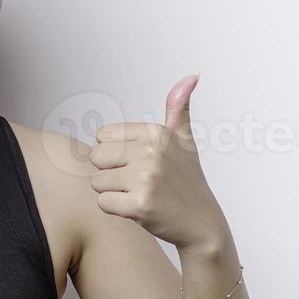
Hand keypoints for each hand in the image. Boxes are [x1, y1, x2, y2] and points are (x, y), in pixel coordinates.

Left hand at [88, 74, 228, 250]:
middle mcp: (152, 151)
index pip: (103, 136)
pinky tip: (138, 209)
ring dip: (113, 193)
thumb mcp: (184, 140)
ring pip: (97, 182)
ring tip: (139, 194)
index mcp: (157, 132)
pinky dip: (115, 210)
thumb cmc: (187, 181)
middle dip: (110, 173)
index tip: (138, 163)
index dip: (115, 153)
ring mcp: (146, 178)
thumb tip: (191, 75)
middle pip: (96, 157)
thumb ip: (179, 108)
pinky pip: (103, 203)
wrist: (202, 223)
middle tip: (137, 182)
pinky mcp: (140, 205)